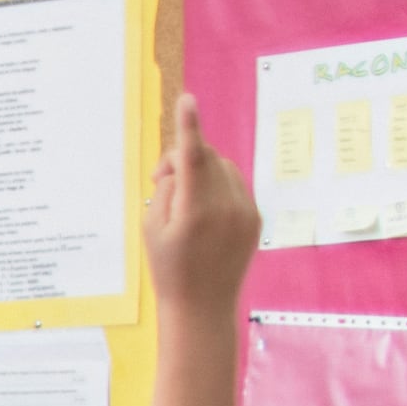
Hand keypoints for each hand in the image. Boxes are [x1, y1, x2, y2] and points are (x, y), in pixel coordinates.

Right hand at [144, 89, 257, 313]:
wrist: (202, 306)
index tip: (187, 99)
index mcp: (196, 211)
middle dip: (184, 158)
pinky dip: (216, 185)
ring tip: (182, 200)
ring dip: (202, 170)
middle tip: (160, 181)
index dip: (188, 126)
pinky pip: (235, 185)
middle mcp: (226, 207)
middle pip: (207, 157)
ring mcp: (245, 211)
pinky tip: (202, 211)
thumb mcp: (152, 227)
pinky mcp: (254, 217)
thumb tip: (181, 165)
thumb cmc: (168, 268)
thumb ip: (166, 189)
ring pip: (223, 167)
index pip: (192, 157)